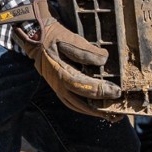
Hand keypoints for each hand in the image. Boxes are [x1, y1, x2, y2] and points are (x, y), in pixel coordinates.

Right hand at [8, 0, 122, 117]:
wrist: (34, 38)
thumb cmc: (53, 36)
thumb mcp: (69, 39)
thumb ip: (86, 51)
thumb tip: (104, 60)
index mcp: (61, 73)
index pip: (84, 87)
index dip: (101, 90)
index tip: (116, 91)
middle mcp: (58, 85)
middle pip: (81, 103)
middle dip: (100, 108)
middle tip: (116, 112)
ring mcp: (56, 88)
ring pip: (76, 106)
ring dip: (92, 112)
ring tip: (107, 114)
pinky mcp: (57, 87)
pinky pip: (71, 103)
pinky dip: (83, 108)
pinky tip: (93, 108)